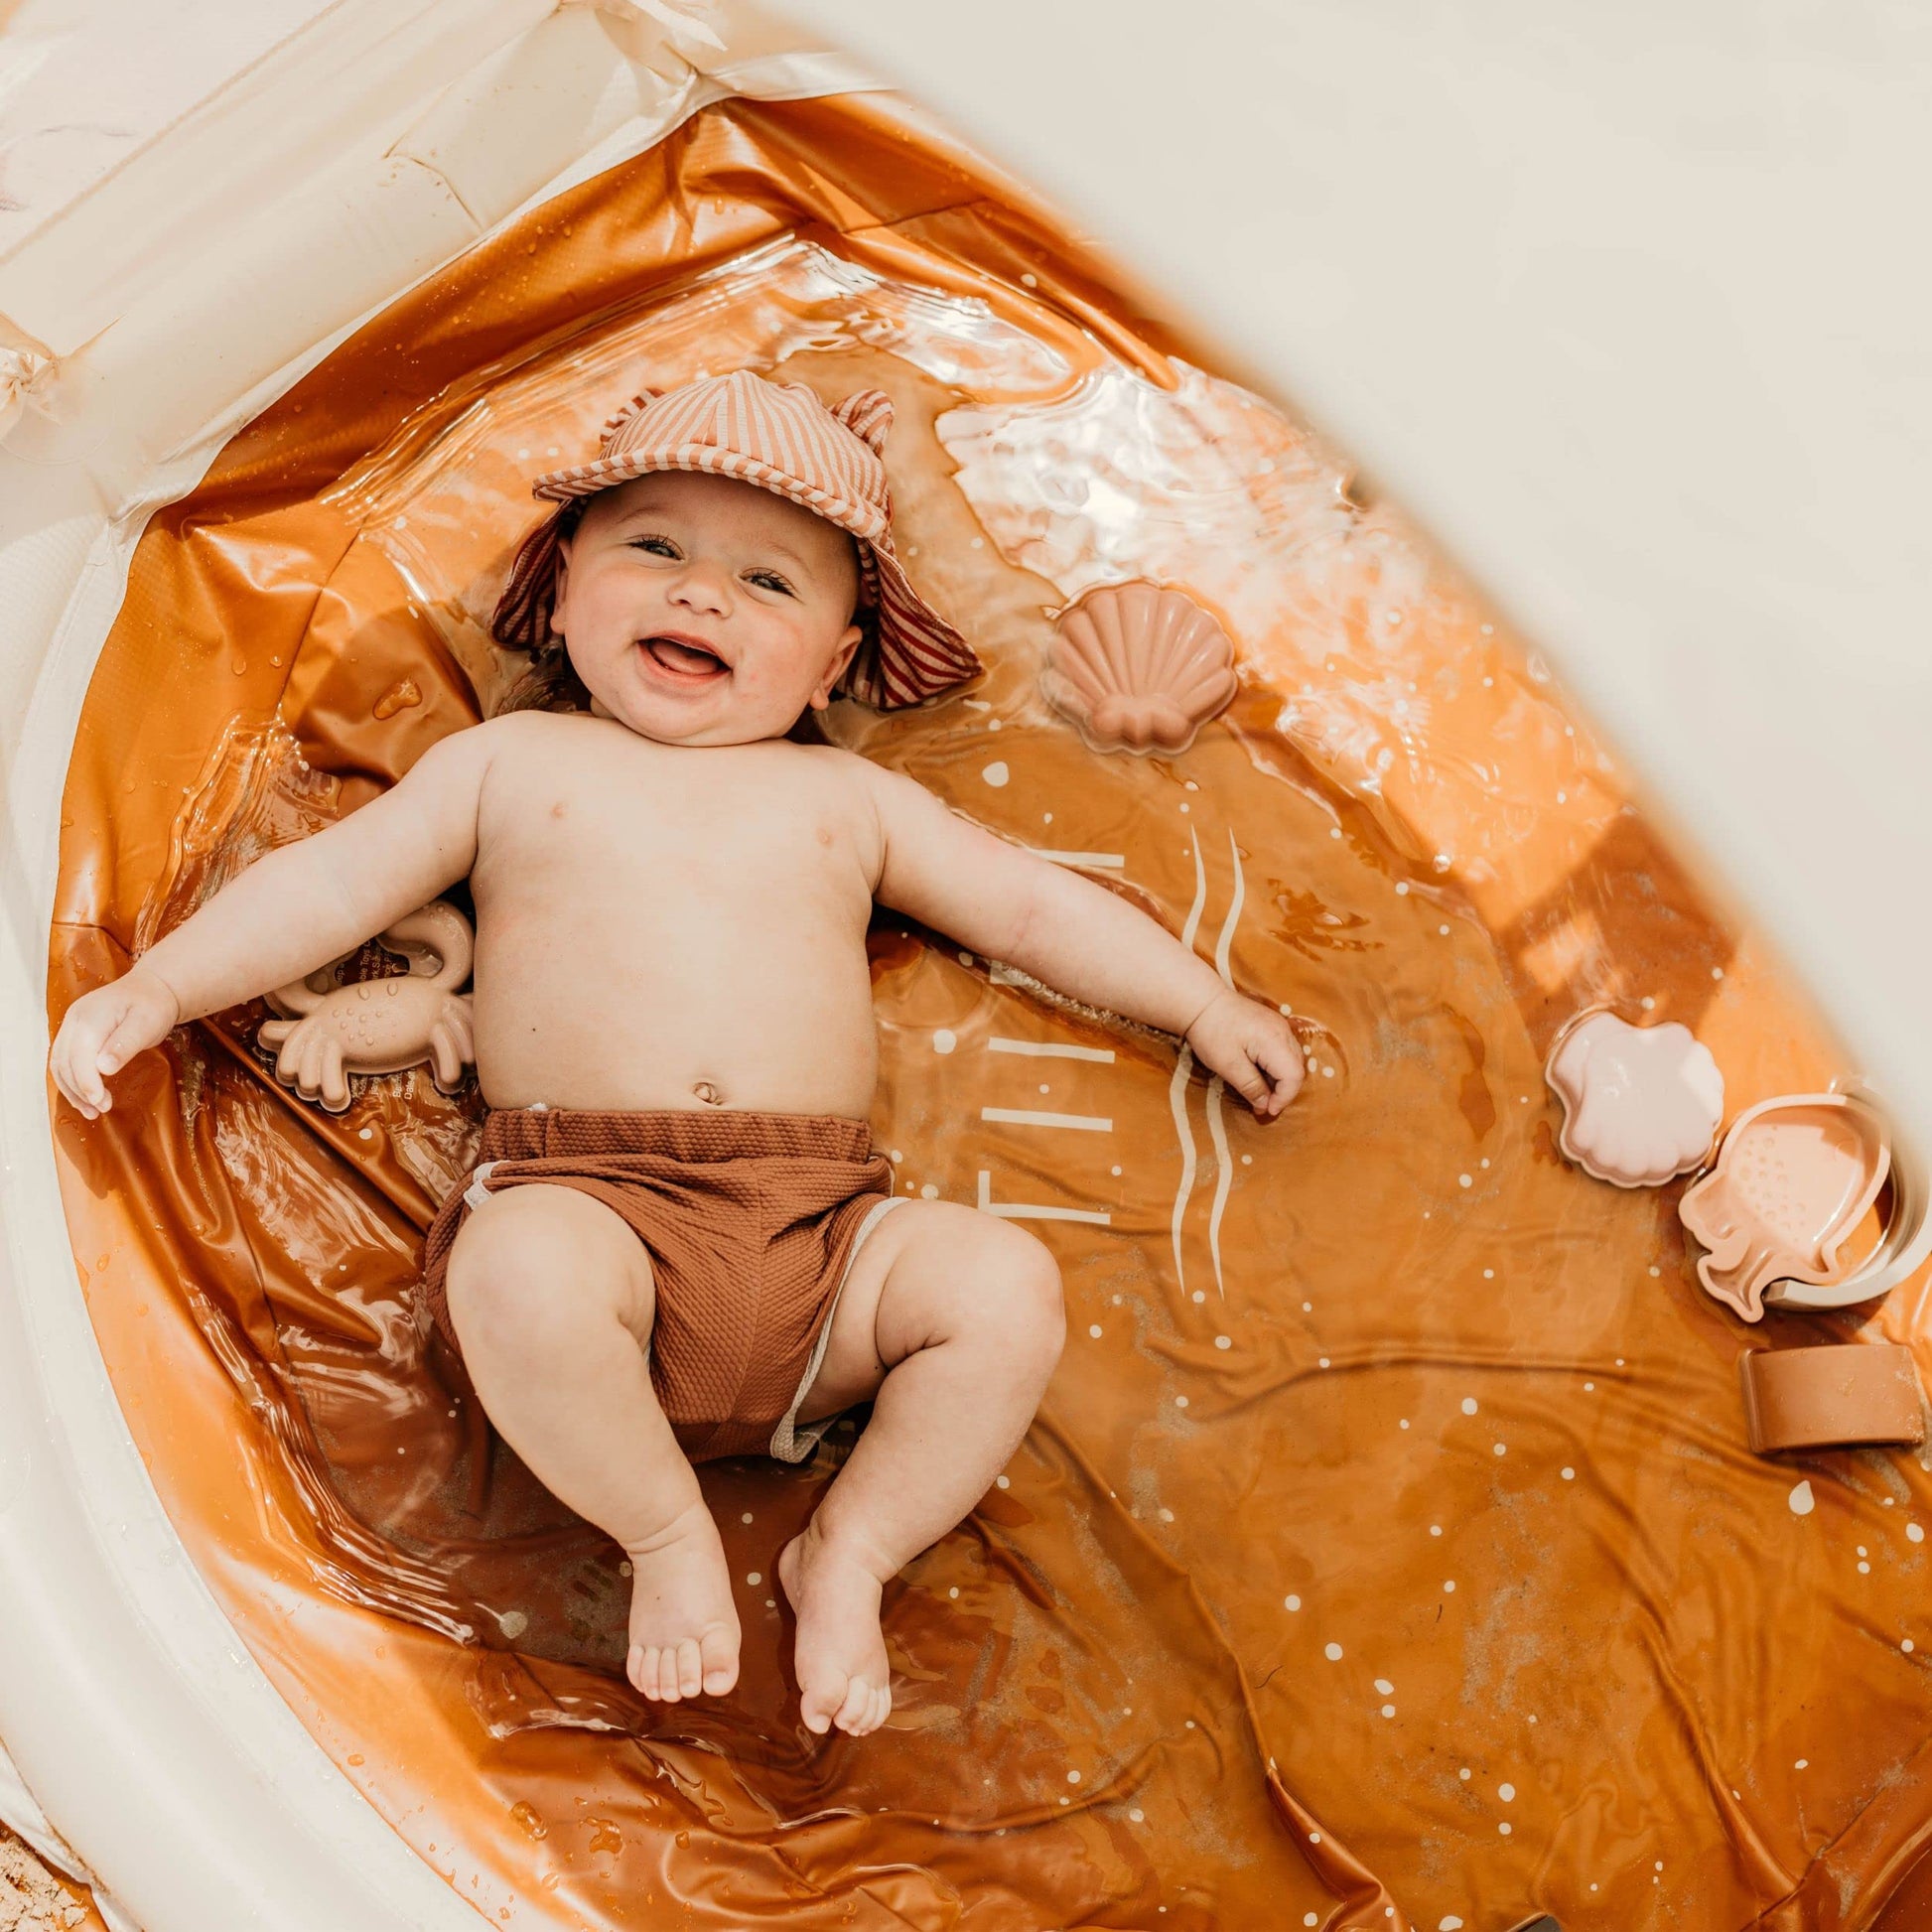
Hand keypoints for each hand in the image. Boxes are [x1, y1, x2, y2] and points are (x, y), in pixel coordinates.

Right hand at [48, 966, 181, 1118]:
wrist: (152, 988)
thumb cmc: (153, 1005)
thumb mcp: (147, 1023)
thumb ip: (125, 1045)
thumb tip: (103, 1068)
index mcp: (90, 1017)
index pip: (79, 1056)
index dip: (87, 1083)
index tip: (101, 1103)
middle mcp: (73, 1020)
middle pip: (64, 1062)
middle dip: (80, 1090)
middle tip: (101, 1110)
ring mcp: (71, 1026)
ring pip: (60, 1064)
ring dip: (72, 1090)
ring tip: (92, 1111)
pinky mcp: (74, 1033)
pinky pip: (65, 1060)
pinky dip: (72, 1081)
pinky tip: (86, 1097)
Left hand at [1184, 988, 1305, 1118]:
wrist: (1202, 1001)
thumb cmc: (1212, 1032)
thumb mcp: (1228, 1066)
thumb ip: (1251, 1087)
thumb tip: (1265, 1106)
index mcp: (1274, 1041)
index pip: (1294, 1076)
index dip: (1284, 1098)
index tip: (1267, 1111)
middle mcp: (1283, 1032)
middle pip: (1297, 1069)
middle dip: (1283, 1091)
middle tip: (1262, 1104)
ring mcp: (1279, 1026)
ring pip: (1292, 1060)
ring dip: (1279, 1080)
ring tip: (1257, 1090)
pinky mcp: (1272, 1025)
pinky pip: (1283, 1050)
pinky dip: (1275, 1067)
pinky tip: (1256, 1072)